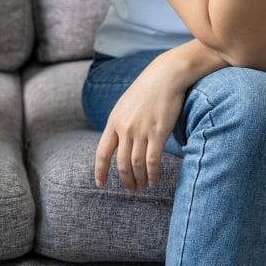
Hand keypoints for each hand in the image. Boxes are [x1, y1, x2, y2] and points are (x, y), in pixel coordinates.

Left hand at [94, 51, 190, 193]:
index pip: (102, 152)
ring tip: (142, 187)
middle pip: (121, 163)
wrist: (165, 76)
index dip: (100, 170)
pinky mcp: (158, 132)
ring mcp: (141, 130)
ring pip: (136, 164)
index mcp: (113, 122)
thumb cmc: (147, 90)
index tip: (100, 184)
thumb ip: (120, 124)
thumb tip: (118, 143)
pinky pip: (152, 160)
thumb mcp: (125, 106)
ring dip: (138, 179)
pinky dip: (151, 174)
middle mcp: (124, 128)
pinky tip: (153, 180)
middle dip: (125, 180)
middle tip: (130, 190)